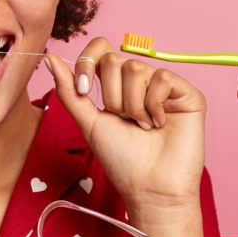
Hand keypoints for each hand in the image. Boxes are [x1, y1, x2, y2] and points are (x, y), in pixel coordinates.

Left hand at [45, 39, 205, 236]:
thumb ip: (69, 90)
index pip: (100, 49)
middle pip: (114, 60)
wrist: (149, 187)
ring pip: (136, 69)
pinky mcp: (187, 93)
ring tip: (143, 127)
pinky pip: (162, 77)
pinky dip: (154, 104)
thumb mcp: (88, 122)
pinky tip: (160, 123)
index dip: (88, 63)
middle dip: (111, 96)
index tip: (85, 91)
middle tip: (123, 121)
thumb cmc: (121, 159)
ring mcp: (164, 86)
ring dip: (132, 105)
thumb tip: (50, 57)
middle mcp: (140, 81)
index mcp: (116, 85)